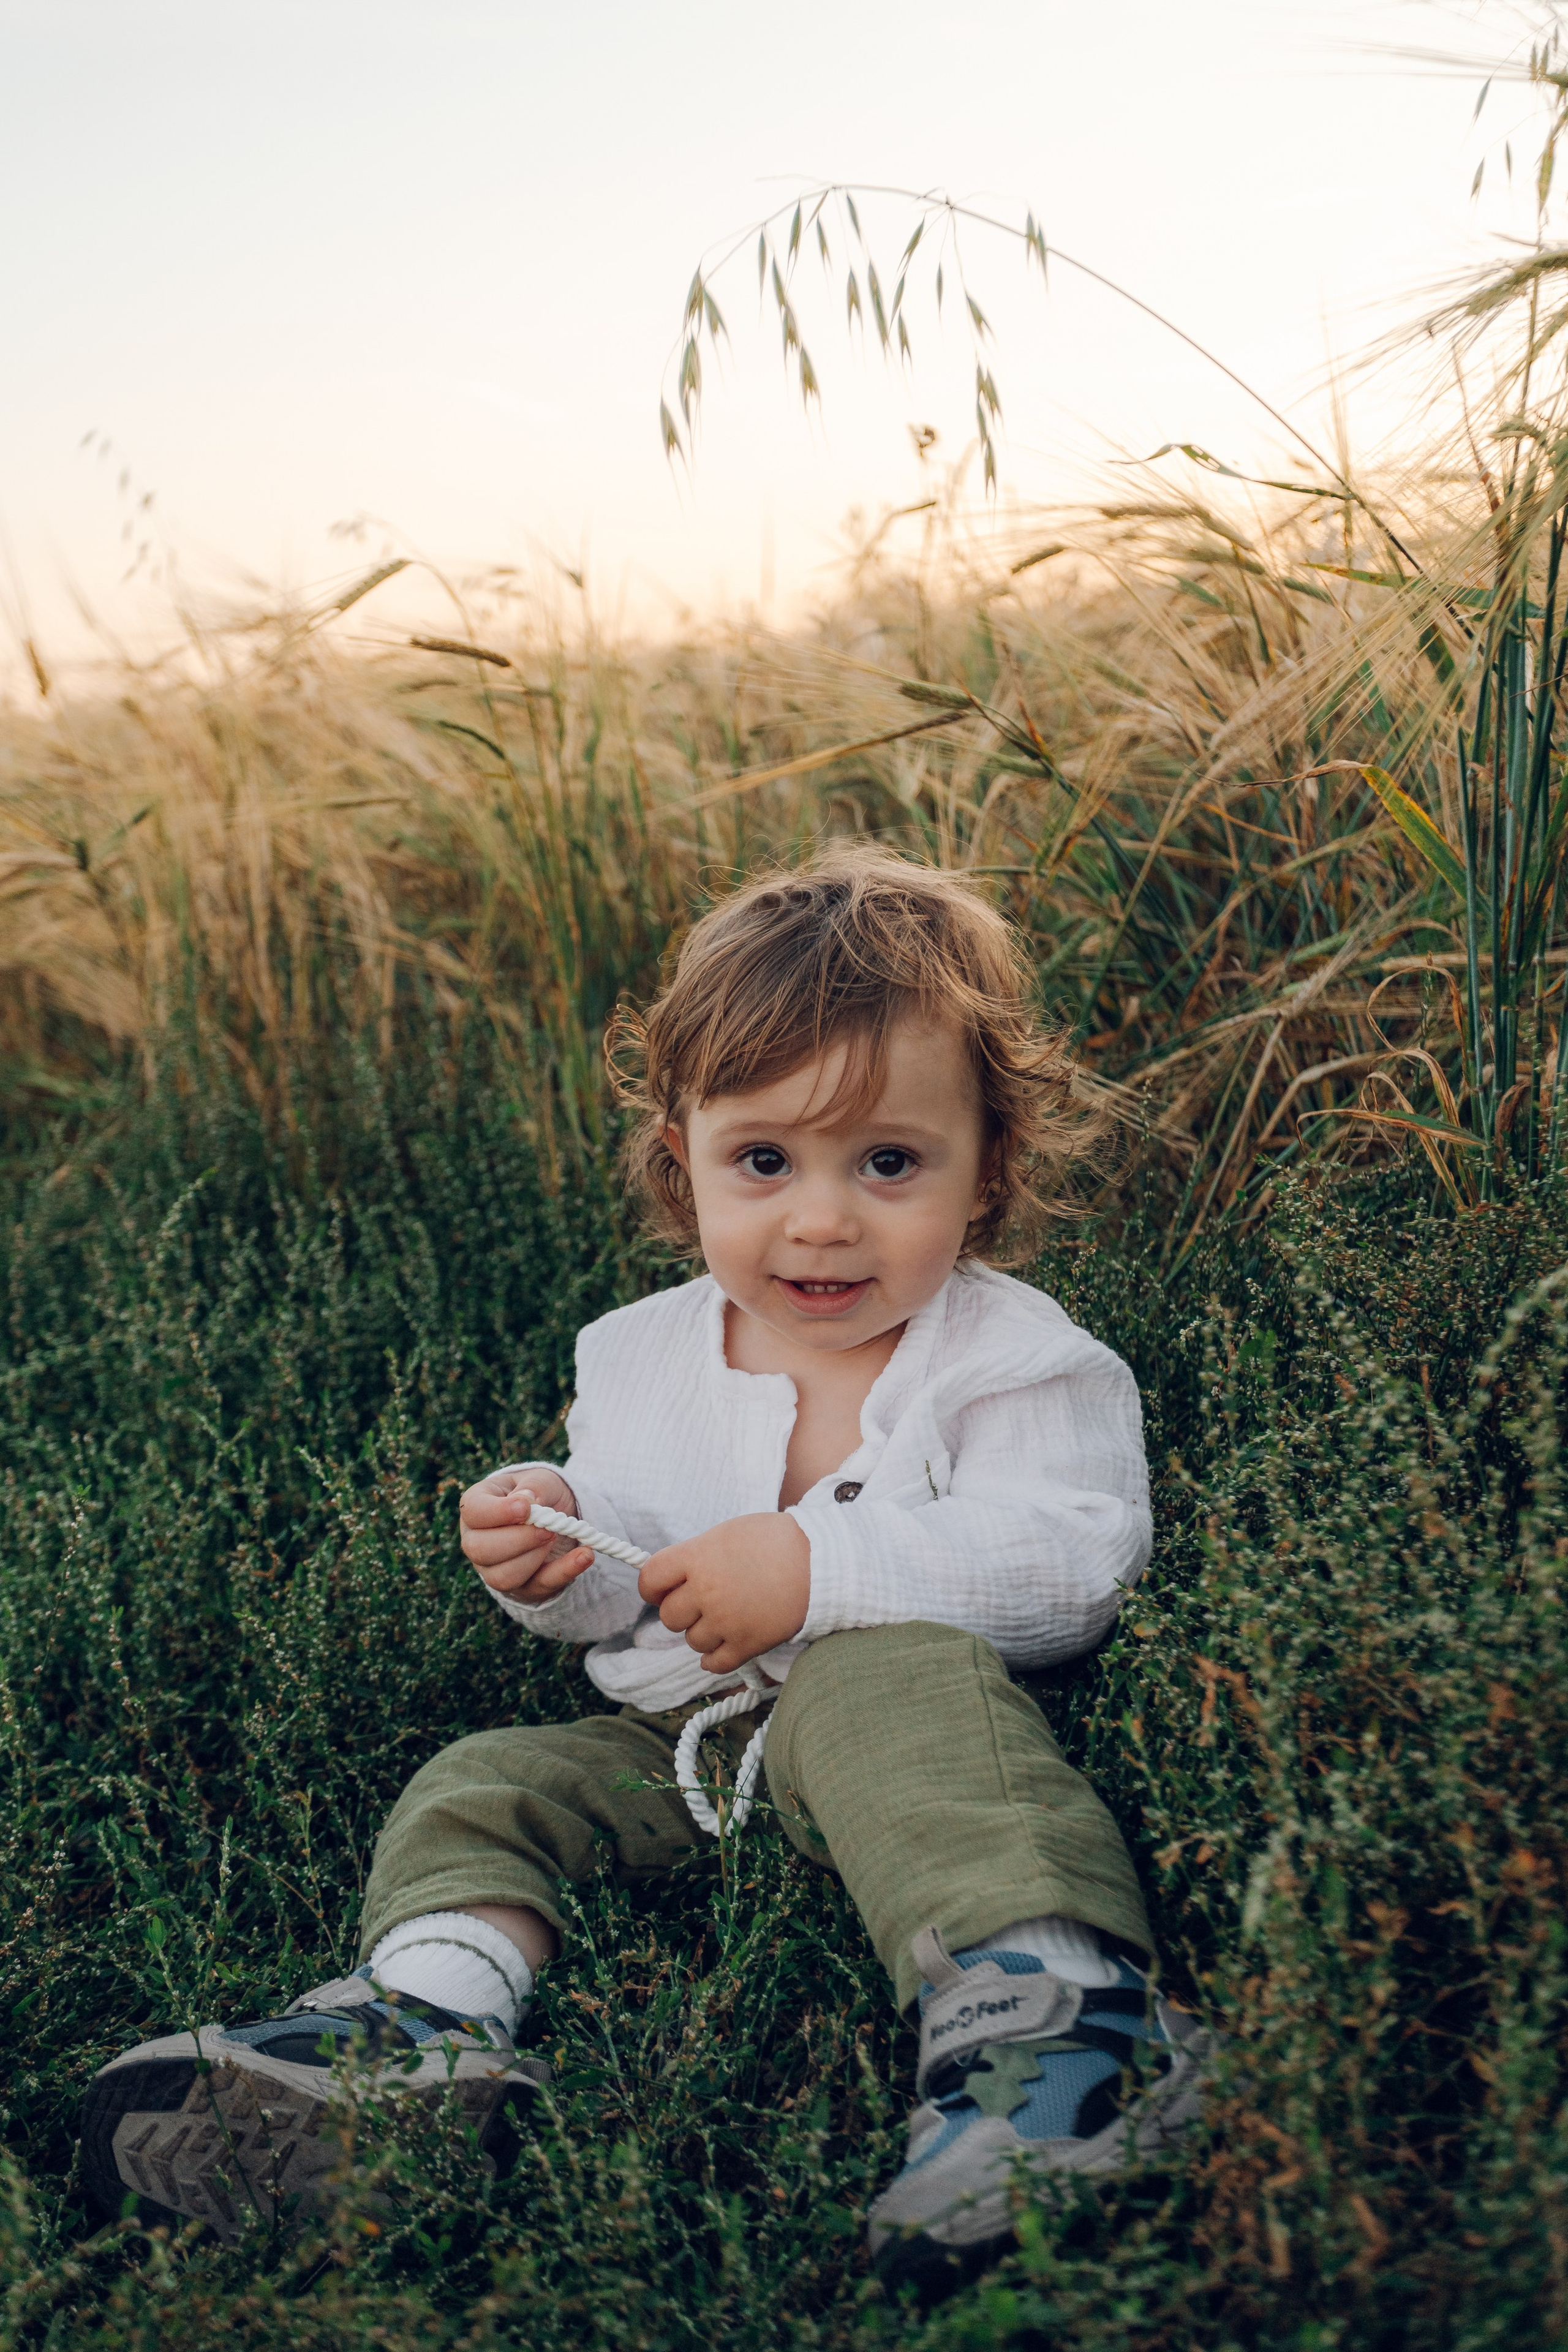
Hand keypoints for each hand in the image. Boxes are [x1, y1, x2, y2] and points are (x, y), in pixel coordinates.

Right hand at [459, 1467, 592, 1601]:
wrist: (556, 1514)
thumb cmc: (539, 1493)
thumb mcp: (541, 1479)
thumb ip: (534, 1486)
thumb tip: (526, 1500)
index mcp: (476, 1508)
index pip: (473, 1513)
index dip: (497, 1513)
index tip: (526, 1508)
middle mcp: (477, 1541)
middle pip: (482, 1550)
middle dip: (519, 1539)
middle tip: (548, 1527)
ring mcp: (494, 1569)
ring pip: (504, 1576)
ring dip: (536, 1557)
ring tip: (556, 1535)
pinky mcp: (522, 1587)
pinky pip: (538, 1587)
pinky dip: (564, 1571)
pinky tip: (585, 1555)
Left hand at [637, 1513, 809, 1676]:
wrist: (820, 1561)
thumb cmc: (776, 1540)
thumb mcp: (728, 1533)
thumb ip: (699, 1554)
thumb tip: (678, 1574)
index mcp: (697, 1557)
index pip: (650, 1579)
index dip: (652, 1587)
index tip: (661, 1589)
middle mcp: (706, 1591)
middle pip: (670, 1616)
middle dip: (681, 1611)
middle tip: (701, 1603)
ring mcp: (726, 1621)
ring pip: (693, 1640)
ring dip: (703, 1633)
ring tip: (723, 1619)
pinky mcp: (747, 1644)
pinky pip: (715, 1663)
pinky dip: (714, 1658)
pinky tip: (723, 1647)